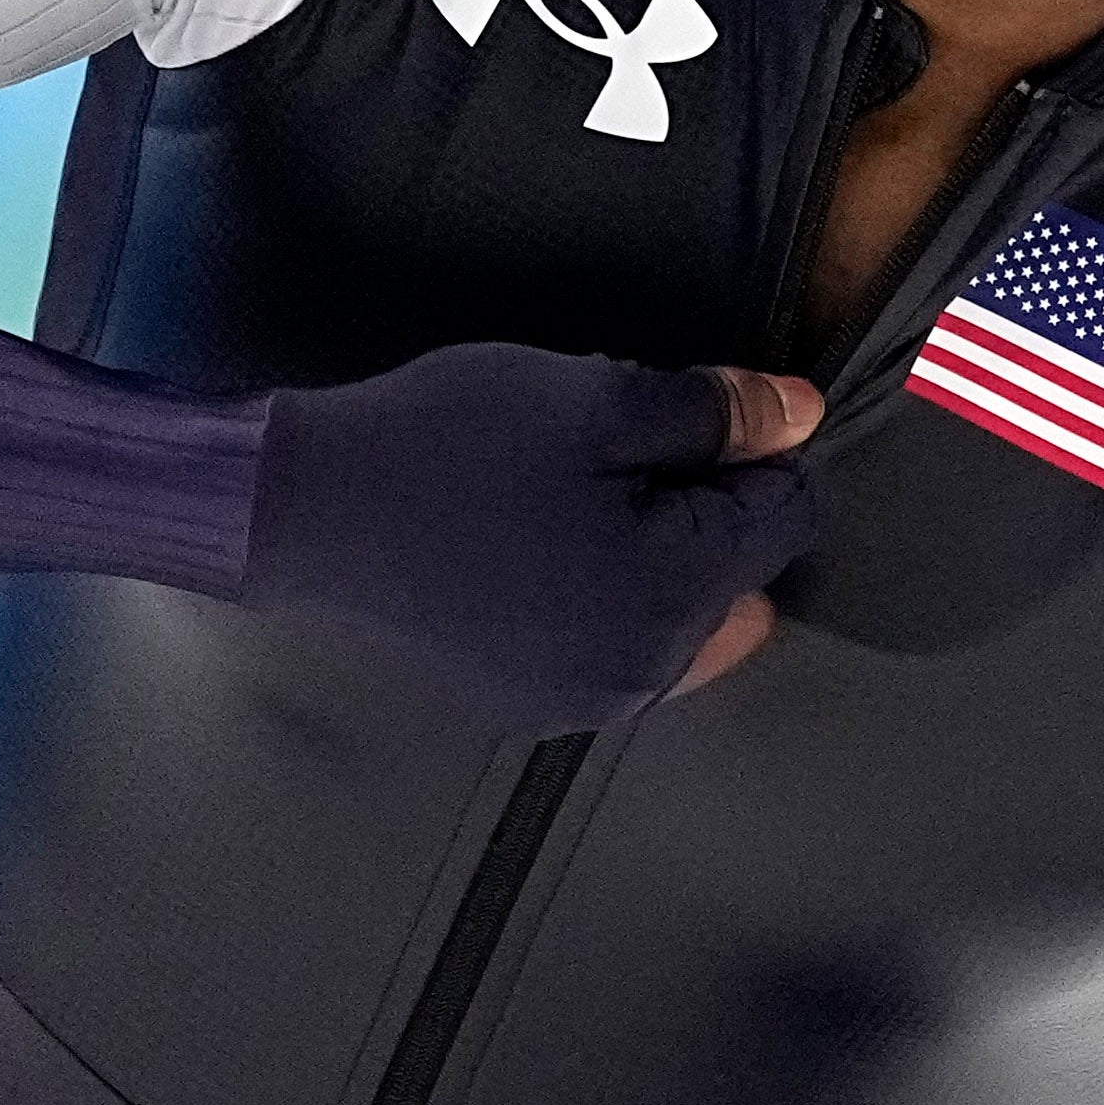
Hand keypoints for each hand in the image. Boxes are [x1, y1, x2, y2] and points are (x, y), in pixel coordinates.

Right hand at [243, 349, 822, 722]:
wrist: (303, 511)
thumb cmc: (451, 446)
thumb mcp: (596, 399)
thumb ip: (713, 413)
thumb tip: (800, 416)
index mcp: (676, 596)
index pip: (786, 518)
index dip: (754, 451)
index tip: (686, 415)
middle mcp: (645, 675)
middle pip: (740, 583)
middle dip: (708, 516)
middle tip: (617, 460)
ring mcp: (583, 702)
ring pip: (678, 622)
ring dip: (657, 562)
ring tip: (573, 504)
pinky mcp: (528, 705)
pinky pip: (611, 650)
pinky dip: (600, 601)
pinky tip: (535, 552)